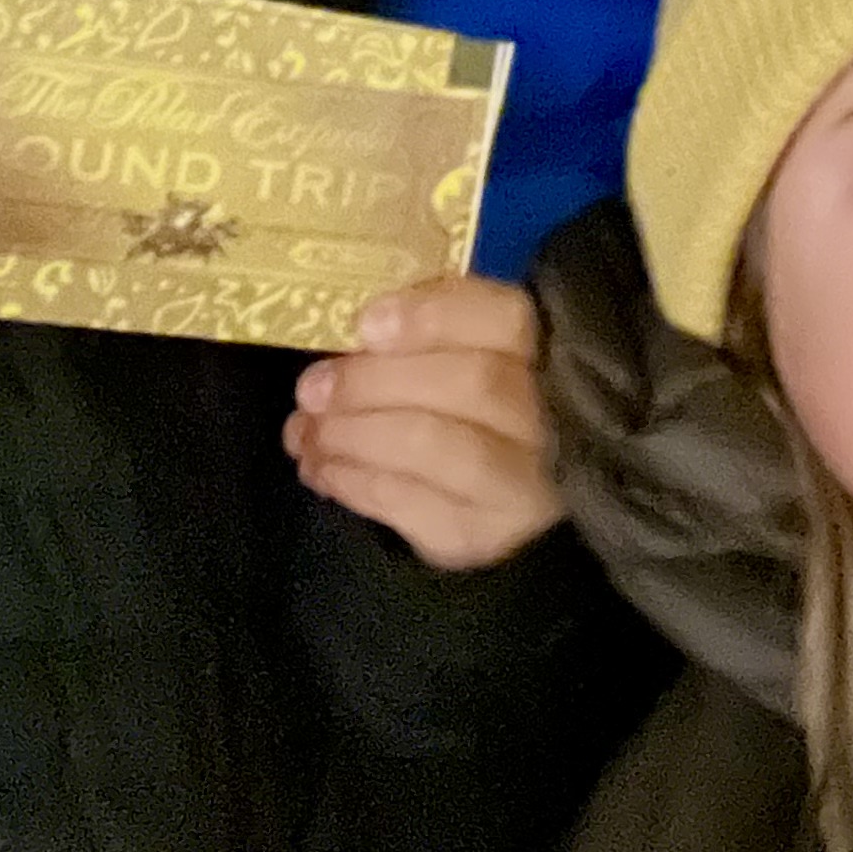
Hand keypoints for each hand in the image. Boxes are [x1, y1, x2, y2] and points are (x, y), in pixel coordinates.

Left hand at [285, 274, 560, 572]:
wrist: (508, 501)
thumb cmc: (474, 408)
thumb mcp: (466, 353)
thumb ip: (429, 330)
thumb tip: (362, 325)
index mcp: (546, 349)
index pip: (505, 319)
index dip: (432, 318)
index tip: (364, 325)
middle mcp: (548, 414)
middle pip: (469, 382)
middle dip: (375, 381)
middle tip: (312, 387)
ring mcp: (519, 483)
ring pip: (434, 445)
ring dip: (353, 434)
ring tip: (304, 431)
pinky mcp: (480, 534)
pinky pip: (407, 503)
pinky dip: (351, 481)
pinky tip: (320, 467)